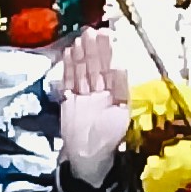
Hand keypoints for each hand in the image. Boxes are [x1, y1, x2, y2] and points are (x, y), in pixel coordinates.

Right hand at [53, 22, 130, 187]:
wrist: (86, 159)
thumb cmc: (108, 141)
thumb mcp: (120, 115)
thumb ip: (120, 90)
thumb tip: (121, 66)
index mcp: (117, 96)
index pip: (113, 71)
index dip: (109, 54)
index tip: (108, 37)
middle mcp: (102, 94)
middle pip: (97, 67)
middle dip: (95, 50)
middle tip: (92, 31)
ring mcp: (85, 97)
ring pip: (83, 71)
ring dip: (82, 54)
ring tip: (81, 37)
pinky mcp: (71, 101)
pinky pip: (70, 81)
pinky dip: (69, 67)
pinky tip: (69, 53)